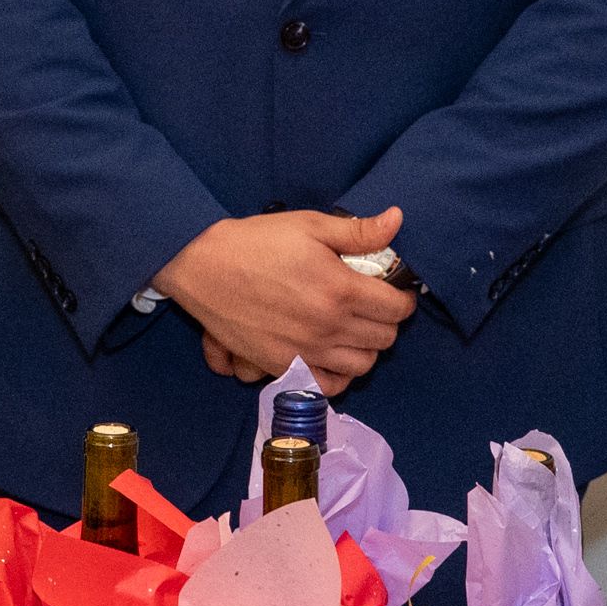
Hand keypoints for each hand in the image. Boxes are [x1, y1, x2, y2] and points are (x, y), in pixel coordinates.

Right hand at [157, 208, 412, 393]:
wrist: (203, 267)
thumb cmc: (256, 241)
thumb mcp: (309, 225)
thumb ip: (357, 231)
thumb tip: (397, 220)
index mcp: (341, 290)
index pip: (396, 308)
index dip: (403, 298)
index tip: (394, 289)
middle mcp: (329, 327)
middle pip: (384, 339)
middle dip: (387, 321)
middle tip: (374, 305)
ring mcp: (307, 351)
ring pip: (363, 366)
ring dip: (366, 348)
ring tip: (355, 329)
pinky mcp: (284, 366)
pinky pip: (329, 385)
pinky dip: (340, 375)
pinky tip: (333, 355)